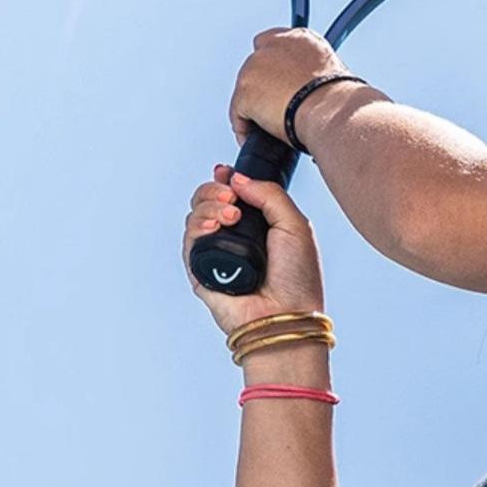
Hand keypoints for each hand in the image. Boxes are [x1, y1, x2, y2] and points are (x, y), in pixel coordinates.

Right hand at [183, 164, 326, 338]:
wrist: (286, 314)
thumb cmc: (297, 278)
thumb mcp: (295, 225)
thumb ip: (270, 195)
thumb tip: (237, 178)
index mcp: (258, 227)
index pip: (231, 196)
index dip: (225, 181)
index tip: (224, 172)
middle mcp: (235, 240)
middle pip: (208, 202)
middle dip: (214, 191)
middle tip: (231, 198)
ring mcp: (217, 255)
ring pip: (194, 217)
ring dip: (207, 206)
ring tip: (230, 215)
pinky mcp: (201, 273)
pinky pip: (189, 242)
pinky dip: (196, 228)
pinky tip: (213, 226)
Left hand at [228, 27, 348, 145]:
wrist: (334, 111)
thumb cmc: (342, 102)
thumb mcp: (331, 79)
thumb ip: (315, 79)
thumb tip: (313, 96)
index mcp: (301, 39)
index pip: (275, 44)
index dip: (276, 68)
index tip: (280, 86)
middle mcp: (275, 45)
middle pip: (256, 68)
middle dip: (263, 89)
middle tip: (276, 112)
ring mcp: (256, 67)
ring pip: (246, 92)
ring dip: (255, 109)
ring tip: (268, 130)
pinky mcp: (245, 91)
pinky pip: (238, 115)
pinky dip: (246, 129)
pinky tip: (257, 141)